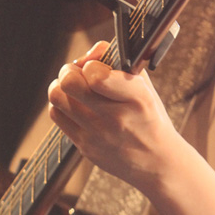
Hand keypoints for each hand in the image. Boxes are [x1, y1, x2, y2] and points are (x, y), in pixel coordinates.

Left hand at [47, 41, 182, 190]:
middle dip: (69, 71)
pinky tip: (75, 105)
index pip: (97, 75)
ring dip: (61, 87)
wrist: (157, 163)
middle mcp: (115, 118)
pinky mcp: (84, 147)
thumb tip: (92, 51)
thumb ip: (118, 61)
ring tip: (74, 89)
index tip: (97, 67)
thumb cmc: (148, 116)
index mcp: (136, 98)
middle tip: (78, 73)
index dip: (91, 64)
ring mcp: (97, 135)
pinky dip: (61, 105)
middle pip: (69, 83)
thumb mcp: (143, 85)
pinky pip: (57, 115)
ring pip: (57, 97)